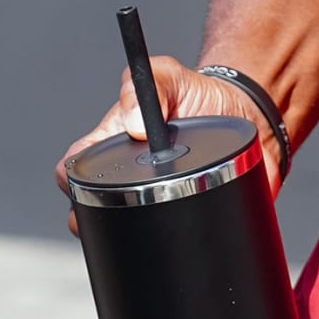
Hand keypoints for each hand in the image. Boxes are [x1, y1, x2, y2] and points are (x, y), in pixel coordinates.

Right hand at [54, 58, 285, 232]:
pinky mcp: (182, 217)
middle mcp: (125, 178)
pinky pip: (169, 241)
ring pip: (128, 232)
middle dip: (99, 219)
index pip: (71, 171)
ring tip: (169, 214)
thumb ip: (154, 80)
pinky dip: (177, 242)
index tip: (86, 185)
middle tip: (136, 208)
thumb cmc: (198, 94)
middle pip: (91, 210)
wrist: (247, 115)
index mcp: (110, 146)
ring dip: (141, 232)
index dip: (71, 183)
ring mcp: (151, 202)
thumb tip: (133, 123)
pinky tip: (191, 233)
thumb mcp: (173, 77)